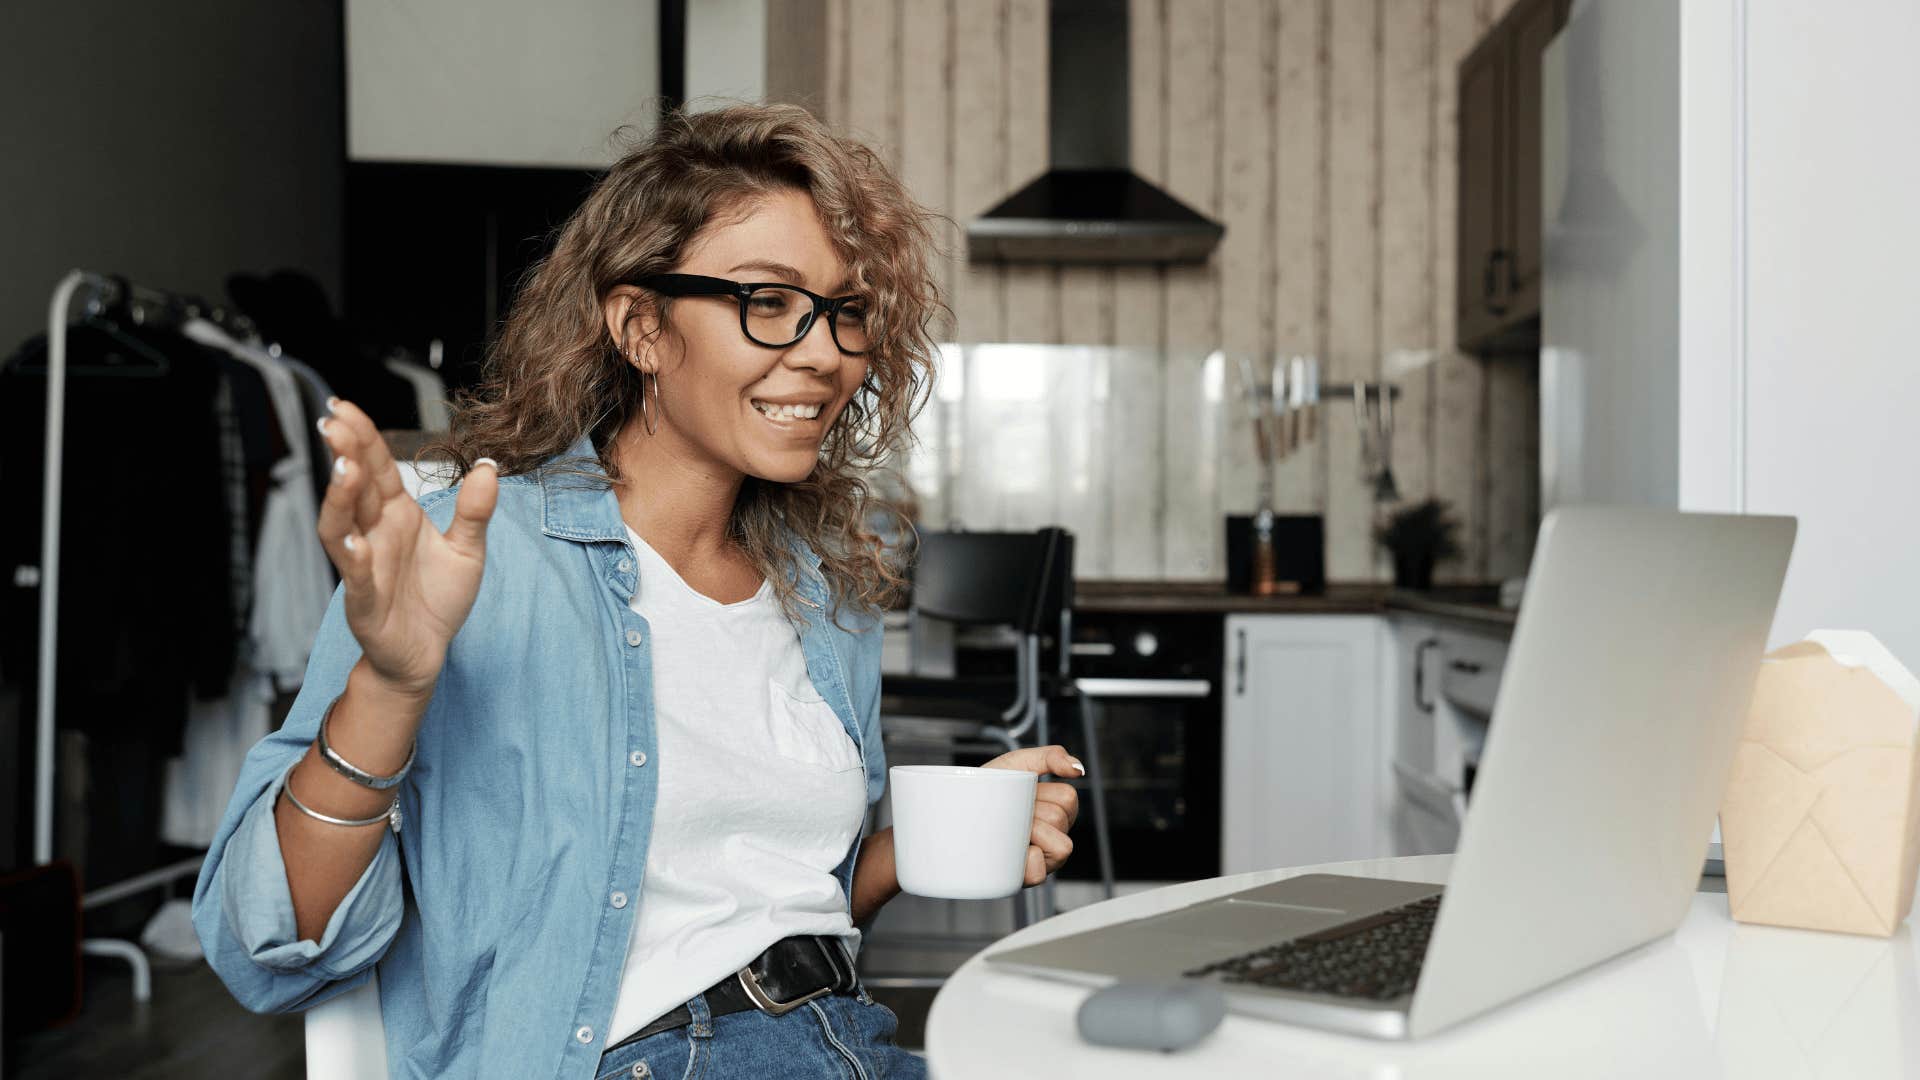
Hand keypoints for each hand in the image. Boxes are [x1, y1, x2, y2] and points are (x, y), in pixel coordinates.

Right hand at [315, 399, 497, 699]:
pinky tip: (354, 540)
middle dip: (344, 454)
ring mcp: (364, 567)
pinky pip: (355, 578)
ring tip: (344, 469)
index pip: (376, 468)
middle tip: (336, 421)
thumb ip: (475, 512)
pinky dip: (353, 559)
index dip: (362, 438)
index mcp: (396, 515)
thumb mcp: (468, 551)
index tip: (345, 406)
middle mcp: (374, 534)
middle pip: (354, 488)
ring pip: (341, 527)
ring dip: (340, 498)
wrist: (427, 653)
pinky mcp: (365, 602)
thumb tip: (489, 468)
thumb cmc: (437, 599)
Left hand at [983, 745, 1083, 885]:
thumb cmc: (986, 787)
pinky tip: (1009, 851)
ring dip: (1029, 834)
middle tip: (1009, 812)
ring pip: (1059, 847)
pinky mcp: (1024, 878)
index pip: (1067, 798)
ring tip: (1007, 830)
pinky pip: (1039, 873)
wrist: (951, 809)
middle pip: (1060, 819)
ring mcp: (1042, 860)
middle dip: (1031, 812)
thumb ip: (1049, 756)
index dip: (1042, 793)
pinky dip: (1026, 862)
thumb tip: (1078, 770)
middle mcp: (1053, 837)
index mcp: (1056, 811)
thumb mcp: (1016, 764)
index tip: (1020, 793)